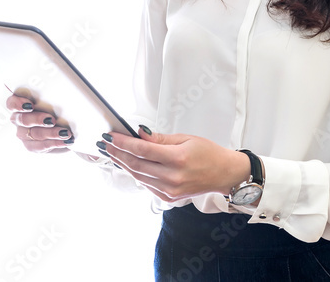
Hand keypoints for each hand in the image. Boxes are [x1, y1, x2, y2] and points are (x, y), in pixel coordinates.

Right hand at [5, 93, 74, 152]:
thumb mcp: (52, 100)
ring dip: (50, 133)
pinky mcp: (31, 146)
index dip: (18, 104)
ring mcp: (23, 134)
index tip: (30, 105)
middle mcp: (18, 119)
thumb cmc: (55, 108)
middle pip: (23, 120)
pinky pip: (40, 146)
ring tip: (65, 132)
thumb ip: (51, 95)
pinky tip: (65, 140)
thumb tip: (63, 87)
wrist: (62, 127)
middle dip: (37, 119)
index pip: (11, 103)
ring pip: (33, 134)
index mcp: (20, 104)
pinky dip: (54, 143)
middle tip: (52, 119)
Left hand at [100, 127, 248, 202]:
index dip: (123, 142)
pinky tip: (128, 164)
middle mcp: (172, 177)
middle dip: (117, 153)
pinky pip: (146, 184)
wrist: (224, 174)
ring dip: (123, 163)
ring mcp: (170, 190)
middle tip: (105, 143)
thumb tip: (139, 133)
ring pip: (138, 176)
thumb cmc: (208, 153)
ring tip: (112, 152)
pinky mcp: (169, 197)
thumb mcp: (186, 138)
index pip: (142, 150)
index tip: (111, 136)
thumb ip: (160, 138)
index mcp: (178, 159)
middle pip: (136, 164)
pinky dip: (135, 173)